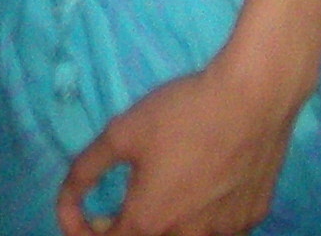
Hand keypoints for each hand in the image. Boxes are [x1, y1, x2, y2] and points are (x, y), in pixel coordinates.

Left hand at [57, 50, 301, 235]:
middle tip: (125, 203)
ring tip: (172, 186)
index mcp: (148, 222)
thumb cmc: (183, 113)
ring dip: (170, 223)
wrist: (254, 98)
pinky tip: (209, 182)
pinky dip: (206, 215)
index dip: (86, 232)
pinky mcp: (252, 218)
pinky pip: (220, 227)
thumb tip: (67, 200)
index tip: (83, 217)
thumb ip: (86, 170)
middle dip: (127, 229)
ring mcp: (224, 233)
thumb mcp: (121, 133)